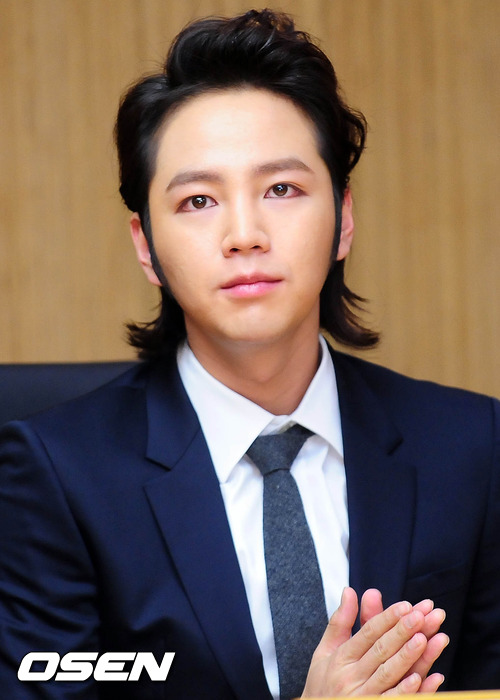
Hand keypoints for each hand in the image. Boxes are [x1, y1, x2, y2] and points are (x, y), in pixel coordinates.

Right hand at [301, 587, 448, 696]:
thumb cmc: (322, 684)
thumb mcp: (325, 651)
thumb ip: (340, 621)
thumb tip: (349, 590)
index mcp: (341, 658)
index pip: (367, 634)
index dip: (386, 619)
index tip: (406, 605)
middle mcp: (351, 677)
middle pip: (380, 651)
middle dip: (402, 631)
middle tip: (421, 615)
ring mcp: (362, 697)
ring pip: (389, 674)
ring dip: (407, 656)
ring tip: (424, 638)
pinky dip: (408, 690)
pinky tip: (423, 678)